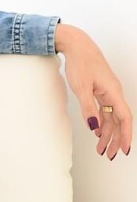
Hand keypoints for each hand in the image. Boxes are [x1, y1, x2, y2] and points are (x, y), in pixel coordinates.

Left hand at [56, 24, 131, 158]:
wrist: (76, 46)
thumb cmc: (80, 64)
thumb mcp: (81, 88)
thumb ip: (88, 109)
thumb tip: (94, 128)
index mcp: (113, 92)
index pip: (124, 118)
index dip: (125, 135)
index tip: (124, 149)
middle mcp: (114, 93)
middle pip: (119, 121)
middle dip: (116, 139)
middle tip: (110, 155)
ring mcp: (107, 92)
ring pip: (111, 118)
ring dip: (107, 134)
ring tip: (101, 150)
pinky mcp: (100, 91)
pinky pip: (104, 111)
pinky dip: (101, 123)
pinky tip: (98, 134)